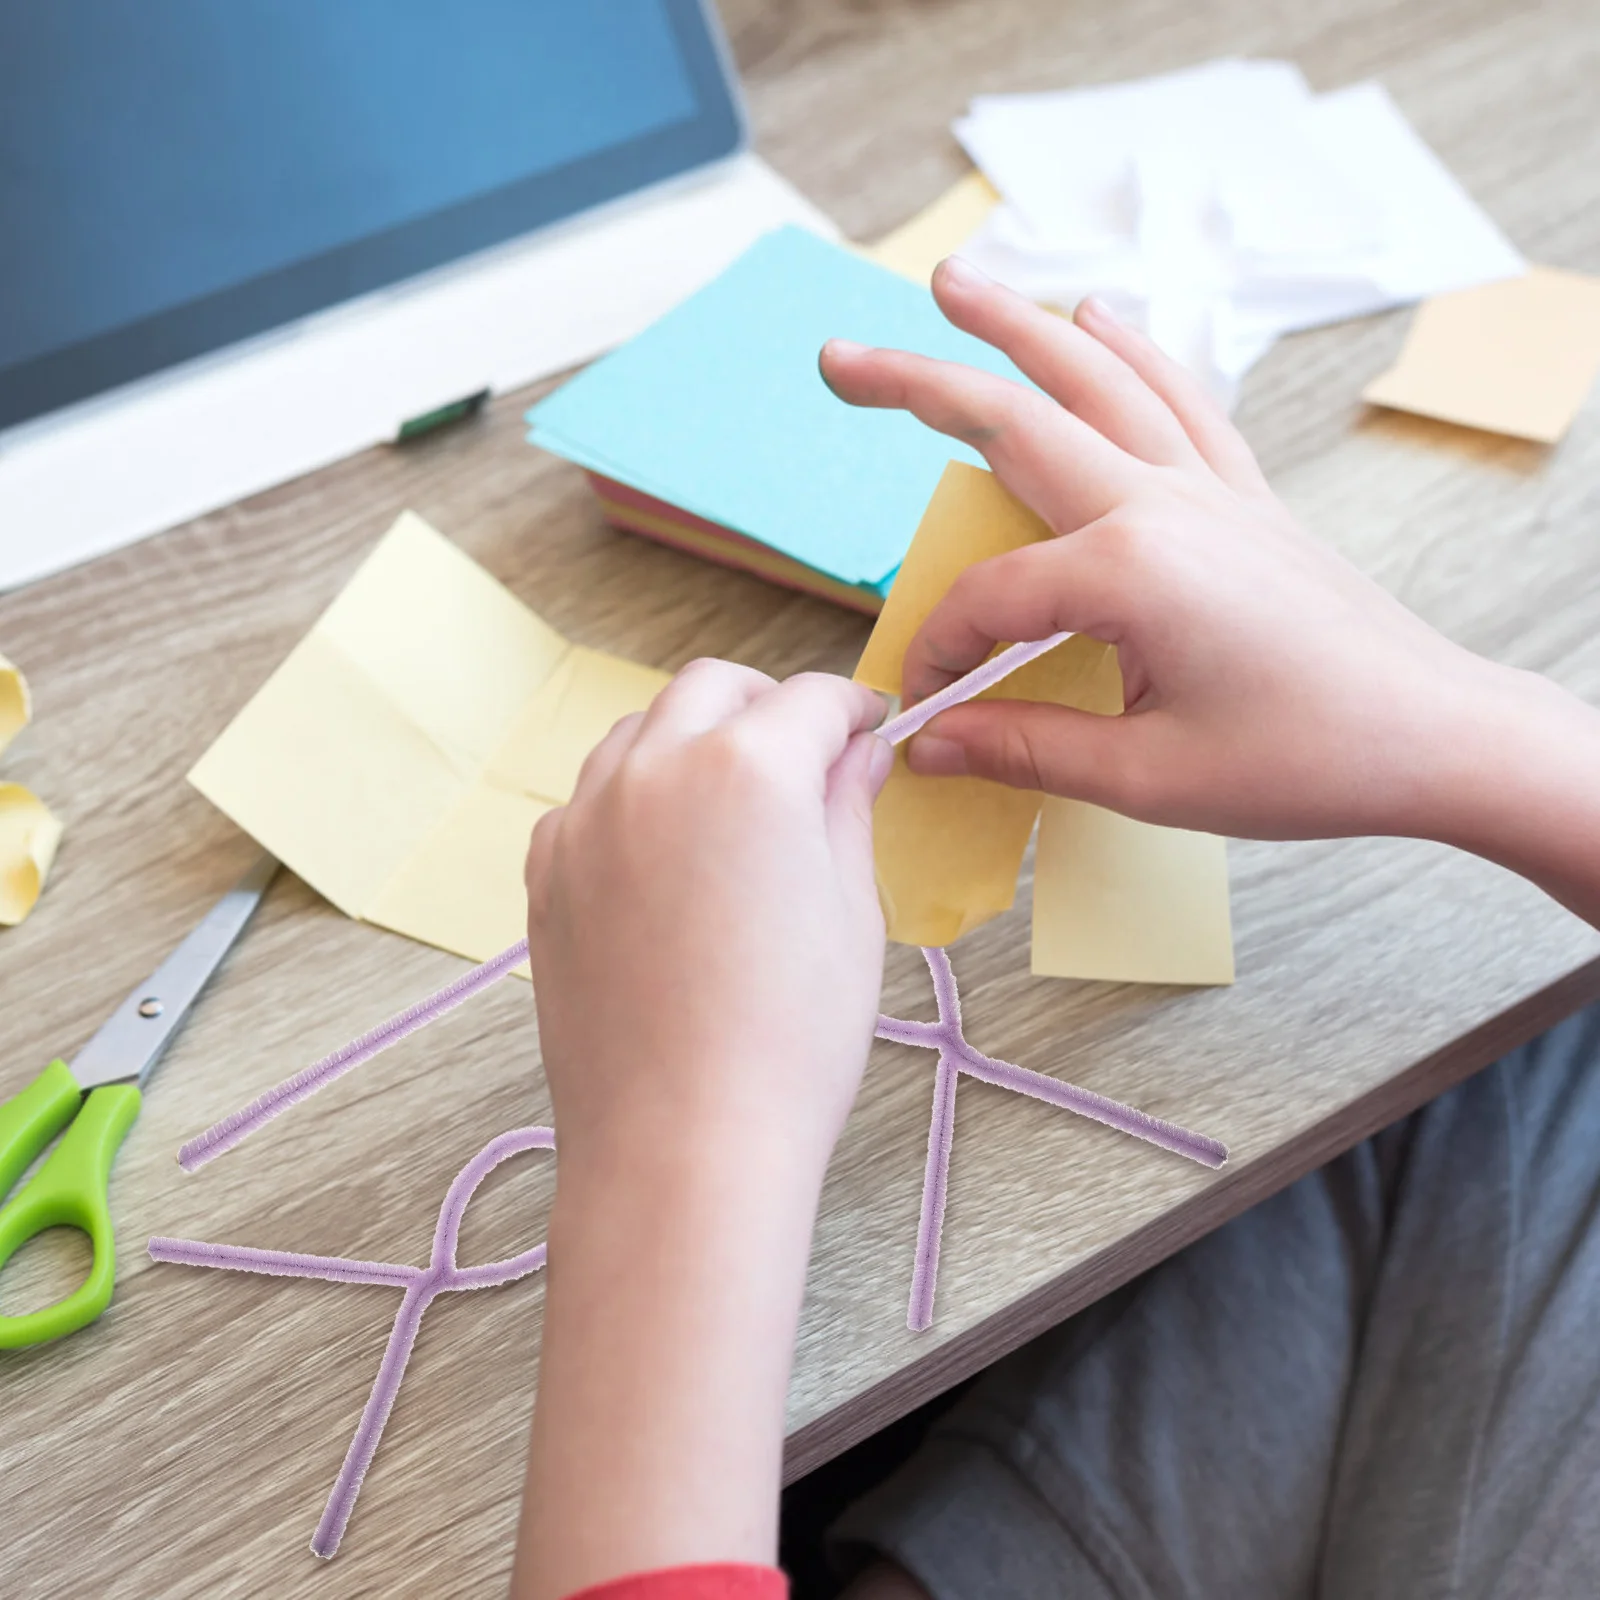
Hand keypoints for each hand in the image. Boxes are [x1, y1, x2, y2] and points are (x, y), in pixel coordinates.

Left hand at [514, 661, 890, 1599]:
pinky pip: (594, 793)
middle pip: (714, 688)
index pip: (811, 699)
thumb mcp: (850, 913)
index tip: (870, 731)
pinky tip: (670, 853)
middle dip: (768, 706)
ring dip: (695, 737)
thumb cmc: (790, 1039)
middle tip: (808, 759)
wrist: (679, 1145)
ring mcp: (586, 814)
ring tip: (736, 803)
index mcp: (748, 767)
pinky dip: (636, 792)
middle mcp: (654, 767)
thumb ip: (848, 807)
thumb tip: (857, 751)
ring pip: (643, 728)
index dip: (854, 710)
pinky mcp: (545, 866)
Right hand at [819, 258, 1521, 843]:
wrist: (1432, 734)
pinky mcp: (1243, 495)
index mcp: (1128, 570)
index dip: (941, 656)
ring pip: (1096, 381)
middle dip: (918, 384)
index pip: (989, 598)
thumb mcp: (1147, 777)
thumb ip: (1025, 746)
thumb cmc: (1303, 761)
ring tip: (954, 284)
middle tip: (838, 358)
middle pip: (1015, 423)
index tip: (929, 715)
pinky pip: (1177, 400)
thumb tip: (930, 743)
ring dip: (1018, 327)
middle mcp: (1162, 503)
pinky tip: (1098, 318)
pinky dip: (1133, 352)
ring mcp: (1208, 488)